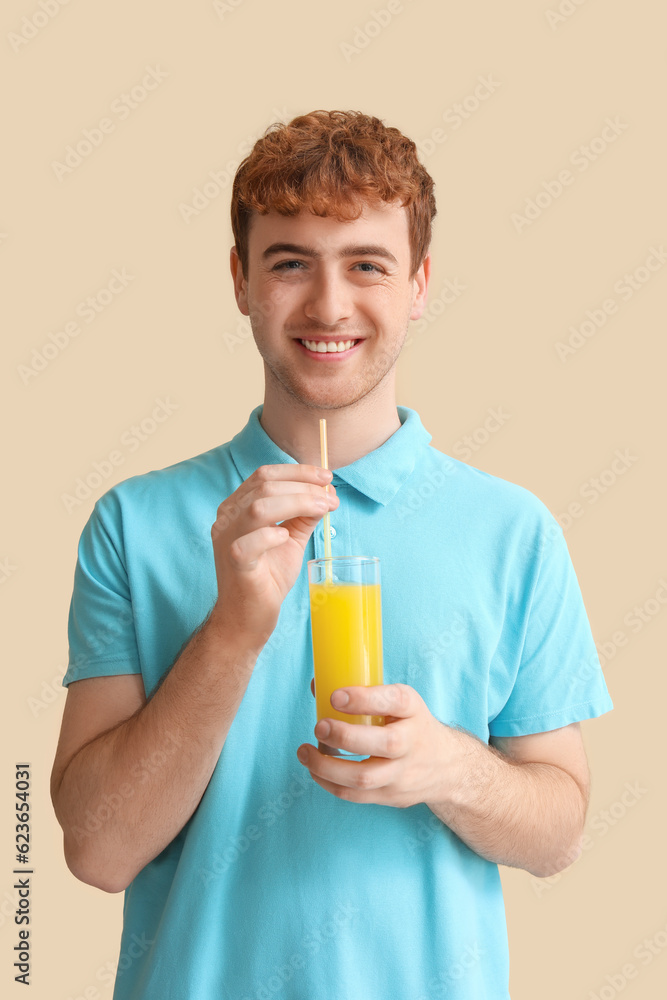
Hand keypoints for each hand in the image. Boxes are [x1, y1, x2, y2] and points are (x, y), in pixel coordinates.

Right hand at [210, 464, 337, 641]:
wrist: (248, 617)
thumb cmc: (267, 577)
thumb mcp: (290, 538)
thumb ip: (303, 515)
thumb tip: (326, 493)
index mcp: (237, 507)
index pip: (264, 475)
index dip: (298, 472)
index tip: (326, 477)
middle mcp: (227, 518)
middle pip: (264, 485)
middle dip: (304, 486)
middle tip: (330, 497)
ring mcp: (227, 539)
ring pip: (259, 507)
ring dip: (297, 502)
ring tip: (322, 510)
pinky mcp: (233, 563)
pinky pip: (248, 543)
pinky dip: (271, 535)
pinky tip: (287, 537)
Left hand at [297, 683, 457, 807]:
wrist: (446, 766)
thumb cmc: (410, 724)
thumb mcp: (398, 701)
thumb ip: (363, 693)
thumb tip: (318, 683)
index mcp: (412, 710)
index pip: (394, 701)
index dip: (364, 699)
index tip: (335, 696)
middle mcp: (412, 742)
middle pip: (384, 744)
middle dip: (345, 736)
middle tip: (320, 726)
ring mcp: (402, 773)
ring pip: (365, 777)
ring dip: (328, 767)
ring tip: (304, 752)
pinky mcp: (391, 796)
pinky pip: (356, 795)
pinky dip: (330, 784)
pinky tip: (314, 771)